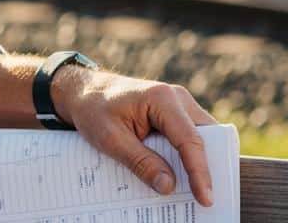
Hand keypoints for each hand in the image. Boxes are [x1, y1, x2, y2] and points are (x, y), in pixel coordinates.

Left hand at [52, 66, 217, 206]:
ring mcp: (178, 103)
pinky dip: (188, 156)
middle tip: (207, 199)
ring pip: (202, 137)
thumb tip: (169, 186)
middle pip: (205, 137)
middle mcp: (177, 97)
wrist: (83, 91)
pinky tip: (183, 177)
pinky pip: (190, 136)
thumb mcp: (110, 138)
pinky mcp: (175, 112)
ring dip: (199, 162)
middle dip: (209, 167)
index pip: (190, 140)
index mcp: (162, 98)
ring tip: (198, 192)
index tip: (205, 199)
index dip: (200, 172)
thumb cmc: (93, 109)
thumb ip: (140, 161)